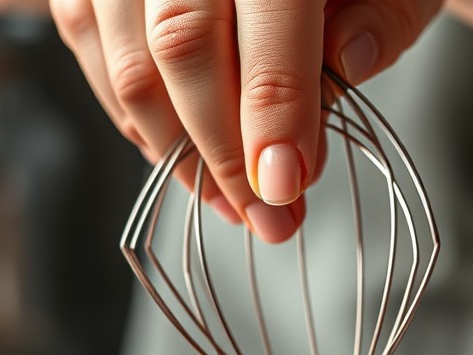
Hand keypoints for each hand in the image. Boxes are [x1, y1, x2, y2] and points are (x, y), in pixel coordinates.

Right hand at [47, 0, 443, 242]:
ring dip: (180, 154)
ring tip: (229, 200)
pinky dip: (136, 121)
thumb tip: (348, 64)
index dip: (275, 117)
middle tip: (266, 217)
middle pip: (182, 48)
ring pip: (130, 65)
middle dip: (224, 154)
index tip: (287, 188)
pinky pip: (89, 50)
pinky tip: (182, 153)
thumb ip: (383, 11)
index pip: (268, 24)